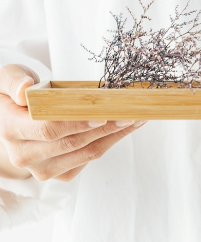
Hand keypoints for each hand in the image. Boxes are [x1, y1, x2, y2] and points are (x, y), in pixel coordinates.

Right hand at [0, 64, 146, 181]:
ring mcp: (42, 168)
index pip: (48, 129)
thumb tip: (24, 91)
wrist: (15, 121)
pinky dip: (112, 141)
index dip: (76, 123)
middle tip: (130, 112)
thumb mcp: (8, 78)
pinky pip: (91, 157)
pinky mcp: (60, 173)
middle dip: (105, 127)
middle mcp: (24, 154)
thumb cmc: (16, 96)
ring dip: (114, 134)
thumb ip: (13, 80)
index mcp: (11, 128)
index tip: (101, 114)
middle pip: (72, 143)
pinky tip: (126, 126)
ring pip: (86, 152)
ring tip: (135, 117)